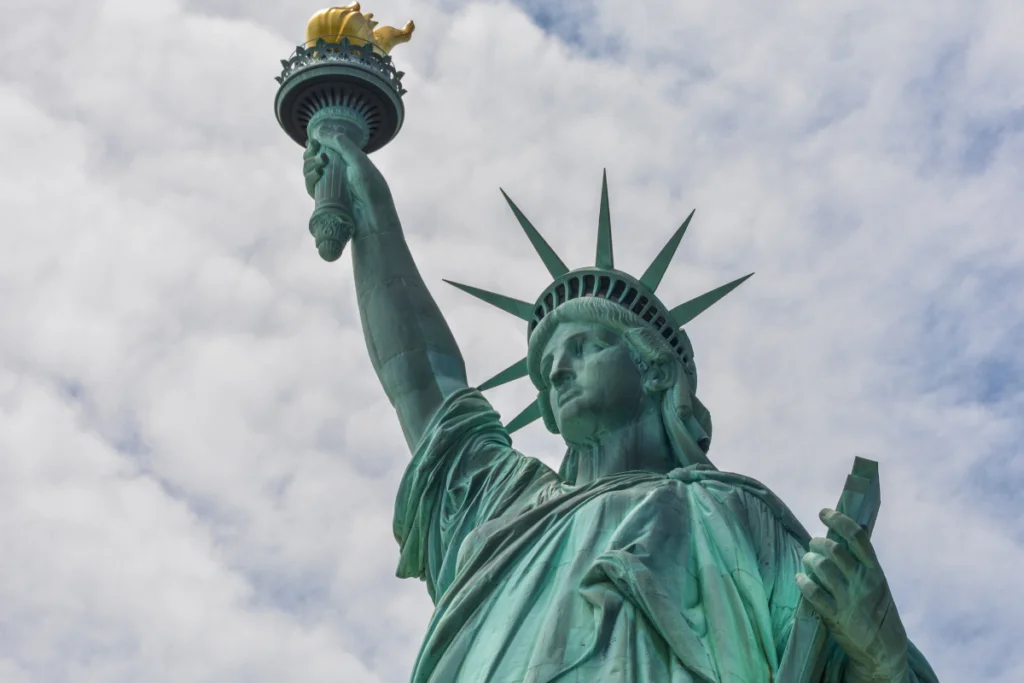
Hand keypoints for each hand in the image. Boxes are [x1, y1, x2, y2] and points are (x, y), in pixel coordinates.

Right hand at [301, 128, 394, 235]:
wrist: (372, 219)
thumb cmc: (371, 190)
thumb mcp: (360, 162)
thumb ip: (343, 145)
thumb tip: (322, 131)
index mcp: (349, 163)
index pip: (328, 149)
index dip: (318, 144)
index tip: (313, 140)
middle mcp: (339, 174)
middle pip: (316, 160)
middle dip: (311, 153)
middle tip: (314, 150)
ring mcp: (331, 188)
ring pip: (311, 172)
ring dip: (309, 164)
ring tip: (318, 164)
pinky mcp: (324, 201)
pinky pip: (311, 187)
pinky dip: (310, 178)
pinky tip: (316, 174)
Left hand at [796, 508, 909, 681]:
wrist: (885, 649)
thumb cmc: (878, 611)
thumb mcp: (878, 584)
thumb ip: (862, 564)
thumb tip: (840, 537)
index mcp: (875, 571)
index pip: (857, 536)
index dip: (838, 519)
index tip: (823, 513)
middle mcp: (863, 581)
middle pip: (834, 549)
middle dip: (818, 543)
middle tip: (813, 544)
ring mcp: (849, 598)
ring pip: (822, 567)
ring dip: (809, 560)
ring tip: (807, 561)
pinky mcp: (836, 615)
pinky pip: (813, 592)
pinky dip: (803, 582)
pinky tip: (800, 579)